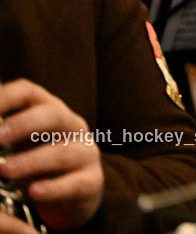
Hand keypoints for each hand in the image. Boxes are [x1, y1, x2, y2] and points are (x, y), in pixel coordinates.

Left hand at [0, 80, 103, 231]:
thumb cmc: (34, 164)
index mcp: (47, 111)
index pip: (28, 93)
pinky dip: (53, 188)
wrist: (69, 198)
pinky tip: (33, 192)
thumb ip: (2, 132)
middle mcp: (71, 126)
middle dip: (23, 124)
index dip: (6, 97)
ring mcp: (85, 152)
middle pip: (53, 115)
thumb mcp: (15, 144)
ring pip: (63, 152)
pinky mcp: (92, 180)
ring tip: (5, 171)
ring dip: (31, 162)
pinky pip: (75, 183)